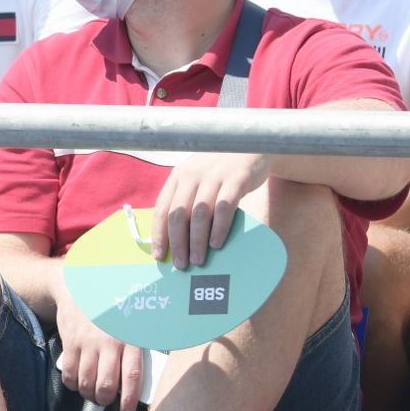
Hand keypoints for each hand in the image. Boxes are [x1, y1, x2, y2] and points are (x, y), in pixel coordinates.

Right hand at [55, 278, 148, 410]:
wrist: (81, 288)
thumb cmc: (111, 310)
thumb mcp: (131, 323)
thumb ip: (137, 347)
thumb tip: (140, 379)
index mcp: (130, 339)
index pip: (132, 376)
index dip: (129, 399)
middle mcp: (109, 343)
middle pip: (106, 385)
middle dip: (104, 400)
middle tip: (105, 400)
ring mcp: (87, 343)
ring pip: (86, 383)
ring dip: (88, 394)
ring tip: (91, 392)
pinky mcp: (70, 342)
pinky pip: (69, 373)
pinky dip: (72, 384)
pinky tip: (76, 382)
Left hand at [152, 152, 269, 269]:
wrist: (251, 145)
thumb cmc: (220, 170)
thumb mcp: (198, 179)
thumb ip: (188, 200)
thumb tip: (178, 239)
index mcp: (178, 176)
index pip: (162, 208)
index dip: (159, 234)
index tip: (158, 256)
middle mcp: (192, 175)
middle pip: (178, 213)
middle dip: (177, 242)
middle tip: (180, 265)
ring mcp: (214, 176)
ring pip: (199, 213)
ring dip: (196, 240)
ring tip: (197, 260)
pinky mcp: (236, 179)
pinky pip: (224, 207)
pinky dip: (219, 228)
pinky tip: (216, 244)